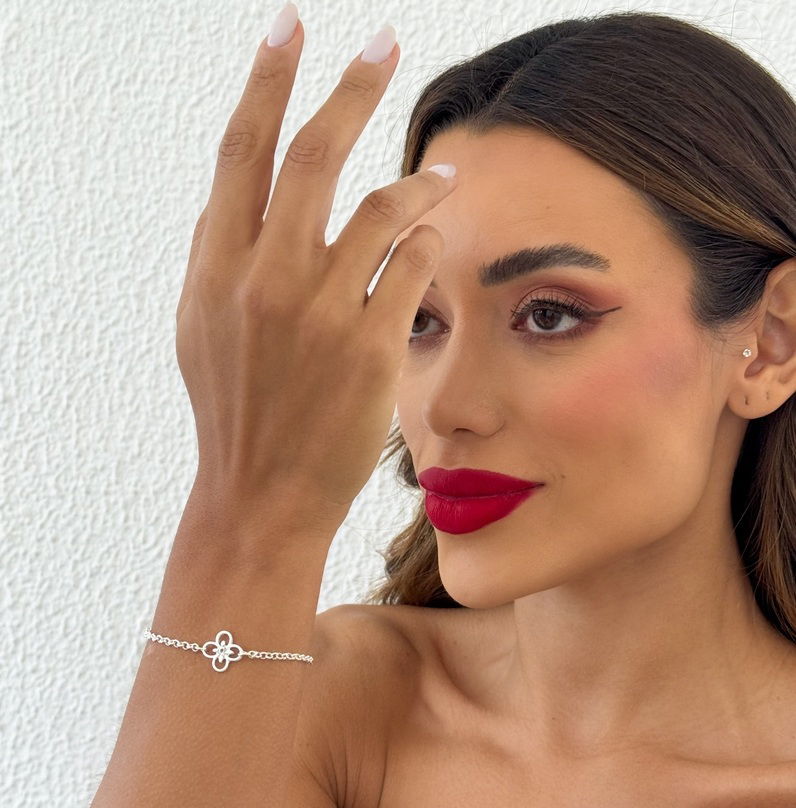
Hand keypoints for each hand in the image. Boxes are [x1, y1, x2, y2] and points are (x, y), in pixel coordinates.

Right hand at [175, 16, 456, 538]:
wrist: (261, 496)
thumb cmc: (237, 411)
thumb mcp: (204, 329)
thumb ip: (223, 257)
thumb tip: (245, 188)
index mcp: (214, 270)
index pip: (241, 152)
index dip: (266, 80)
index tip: (290, 26)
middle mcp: (263, 282)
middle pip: (314, 156)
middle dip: (352, 88)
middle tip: (386, 42)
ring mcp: (318, 314)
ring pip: (381, 208)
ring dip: (418, 182)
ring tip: (444, 174)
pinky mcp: (370, 347)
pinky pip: (414, 266)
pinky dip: (428, 245)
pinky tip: (434, 249)